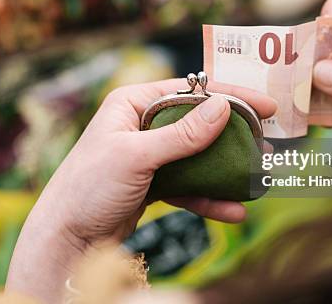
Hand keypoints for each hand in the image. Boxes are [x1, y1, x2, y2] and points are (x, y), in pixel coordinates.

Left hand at [6, 79, 275, 302]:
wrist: (65, 238)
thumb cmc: (88, 187)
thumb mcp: (136, 156)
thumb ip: (182, 134)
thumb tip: (224, 107)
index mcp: (132, 103)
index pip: (191, 91)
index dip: (230, 96)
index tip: (265, 106)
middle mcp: (142, 124)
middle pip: (198, 123)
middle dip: (232, 136)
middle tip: (266, 143)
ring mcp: (149, 155)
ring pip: (196, 156)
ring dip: (225, 169)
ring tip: (256, 178)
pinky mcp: (153, 183)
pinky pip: (188, 184)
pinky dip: (209, 197)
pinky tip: (232, 210)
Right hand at [313, 0, 331, 135]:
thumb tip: (320, 72)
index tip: (325, 25)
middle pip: (331, 34)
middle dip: (314, 48)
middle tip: (303, 66)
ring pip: (320, 66)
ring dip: (308, 79)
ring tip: (302, 94)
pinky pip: (320, 96)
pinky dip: (312, 104)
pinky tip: (314, 115)